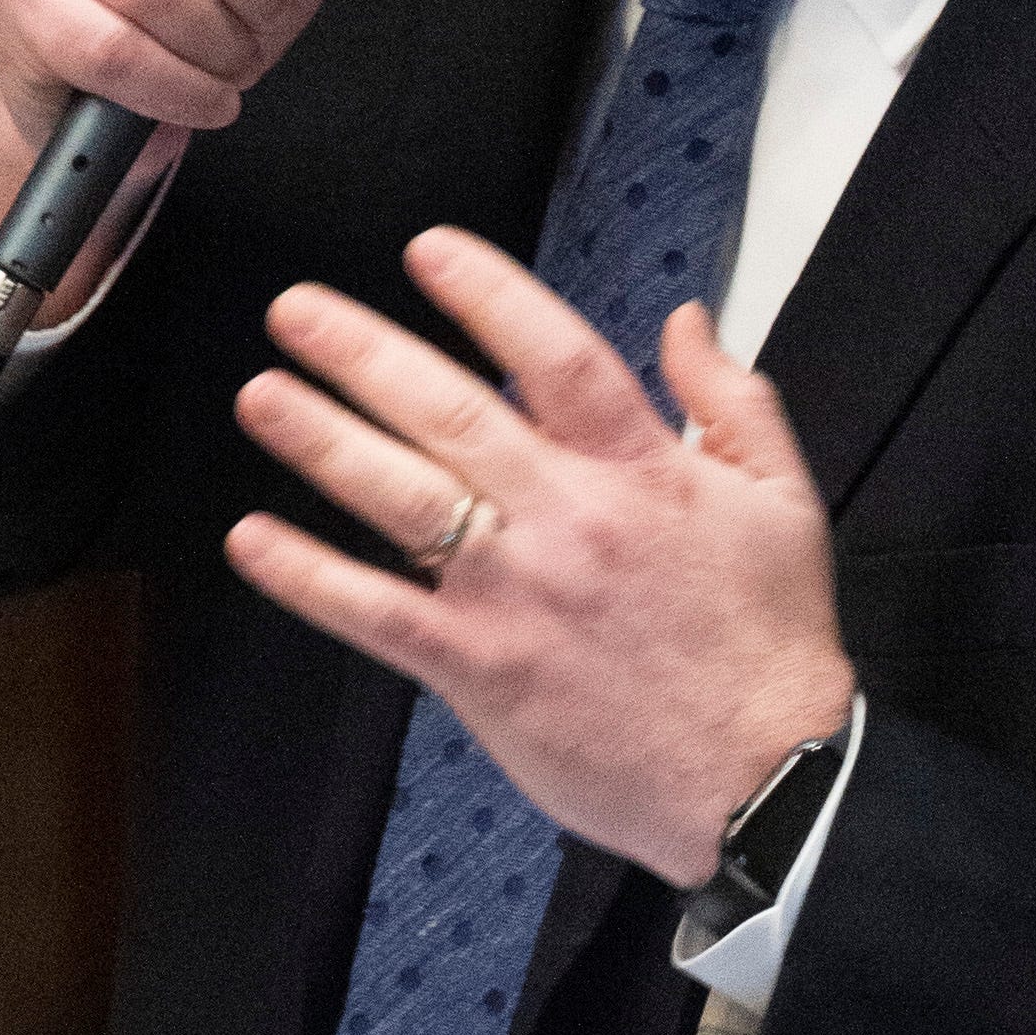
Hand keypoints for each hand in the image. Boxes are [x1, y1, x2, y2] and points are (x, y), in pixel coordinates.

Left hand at [225, 233, 855, 886]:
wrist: (764, 781)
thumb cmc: (772, 644)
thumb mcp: (783, 500)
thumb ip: (732, 399)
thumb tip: (684, 320)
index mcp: (644, 470)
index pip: (552, 356)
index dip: (486, 294)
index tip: (427, 253)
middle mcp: (569, 519)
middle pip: (449, 412)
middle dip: (363, 352)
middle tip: (295, 312)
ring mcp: (517, 595)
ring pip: (401, 497)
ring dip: (321, 441)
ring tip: (262, 395)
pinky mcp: (481, 669)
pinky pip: (377, 613)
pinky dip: (309, 577)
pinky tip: (252, 540)